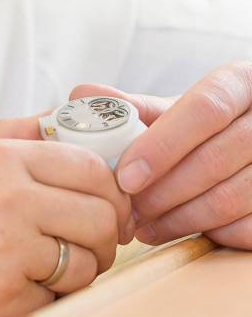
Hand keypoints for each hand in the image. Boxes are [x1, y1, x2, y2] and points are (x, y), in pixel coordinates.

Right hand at [0, 116, 132, 316]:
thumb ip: (18, 140)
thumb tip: (79, 127)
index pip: (91, 166)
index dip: (110, 192)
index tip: (107, 210)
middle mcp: (7, 196)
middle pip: (100, 214)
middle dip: (103, 237)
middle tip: (87, 249)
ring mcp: (7, 249)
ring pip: (86, 262)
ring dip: (74, 275)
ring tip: (35, 274)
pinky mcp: (2, 301)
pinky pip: (57, 302)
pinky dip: (42, 304)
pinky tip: (5, 296)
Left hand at [71, 65, 251, 249]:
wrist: (242, 146)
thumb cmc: (202, 129)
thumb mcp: (174, 111)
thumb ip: (134, 107)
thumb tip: (81, 97)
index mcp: (241, 83)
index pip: (204, 109)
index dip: (162, 146)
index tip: (126, 177)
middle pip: (215, 159)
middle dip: (162, 191)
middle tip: (126, 210)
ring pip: (229, 198)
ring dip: (178, 218)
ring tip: (142, 225)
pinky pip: (245, 228)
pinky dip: (206, 233)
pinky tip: (175, 230)